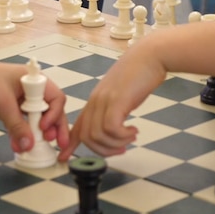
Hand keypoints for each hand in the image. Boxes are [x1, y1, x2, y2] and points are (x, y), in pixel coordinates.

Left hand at [0, 60, 69, 154]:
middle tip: (54, 143)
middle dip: (51, 127)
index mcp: (33, 79)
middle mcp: (28, 88)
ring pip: (34, 118)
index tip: (45, 128)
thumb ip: (17, 126)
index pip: (55, 98)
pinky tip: (18, 145)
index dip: (54, 114)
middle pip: (48, 109)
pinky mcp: (5, 107)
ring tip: (35, 147)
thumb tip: (29, 144)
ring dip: (35, 133)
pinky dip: (20, 133)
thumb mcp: (3, 104)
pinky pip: (19, 122)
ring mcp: (17, 98)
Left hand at [60, 44, 166, 159]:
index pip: (77, 125)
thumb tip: (113, 128)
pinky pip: (111, 129)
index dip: (70, 144)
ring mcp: (105, 100)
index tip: (64, 157)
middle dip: (104, 150)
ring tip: (130, 137)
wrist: (150, 56)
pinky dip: (123, 136)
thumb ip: (113, 108)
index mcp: (95, 100)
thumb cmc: (139, 73)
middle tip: (121, 149)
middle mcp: (96, 100)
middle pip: (87, 137)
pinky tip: (133, 130)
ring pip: (98, 136)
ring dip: (116, 144)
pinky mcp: (118, 100)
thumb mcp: (121, 94)